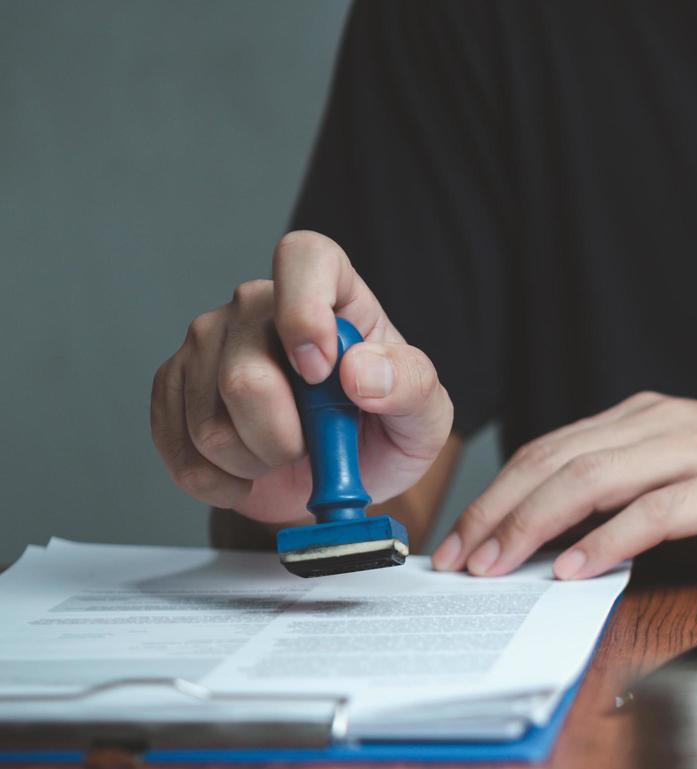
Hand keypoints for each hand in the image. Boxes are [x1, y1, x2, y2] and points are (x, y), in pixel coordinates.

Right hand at [150, 231, 453, 524]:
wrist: (338, 474)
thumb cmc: (384, 427)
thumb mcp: (425, 413)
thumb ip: (410, 385)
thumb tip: (360, 372)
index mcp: (329, 290)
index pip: (303, 257)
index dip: (304, 312)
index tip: (320, 372)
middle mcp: (258, 307)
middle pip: (244, 376)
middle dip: (286, 439)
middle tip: (314, 445)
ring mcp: (207, 343)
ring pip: (209, 426)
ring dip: (256, 464)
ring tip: (284, 454)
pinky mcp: (171, 386)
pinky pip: (180, 450)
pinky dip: (220, 483)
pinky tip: (247, 474)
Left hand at [431, 393, 696, 579]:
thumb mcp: (685, 478)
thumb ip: (626, 494)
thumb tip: (553, 540)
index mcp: (645, 417)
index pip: (549, 450)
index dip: (496, 495)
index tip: (460, 540)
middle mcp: (662, 422)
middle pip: (555, 461)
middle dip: (497, 512)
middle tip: (458, 560)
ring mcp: (696, 448)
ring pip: (590, 481)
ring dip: (533, 526)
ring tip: (498, 567)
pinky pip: (650, 512)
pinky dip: (604, 542)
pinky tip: (573, 570)